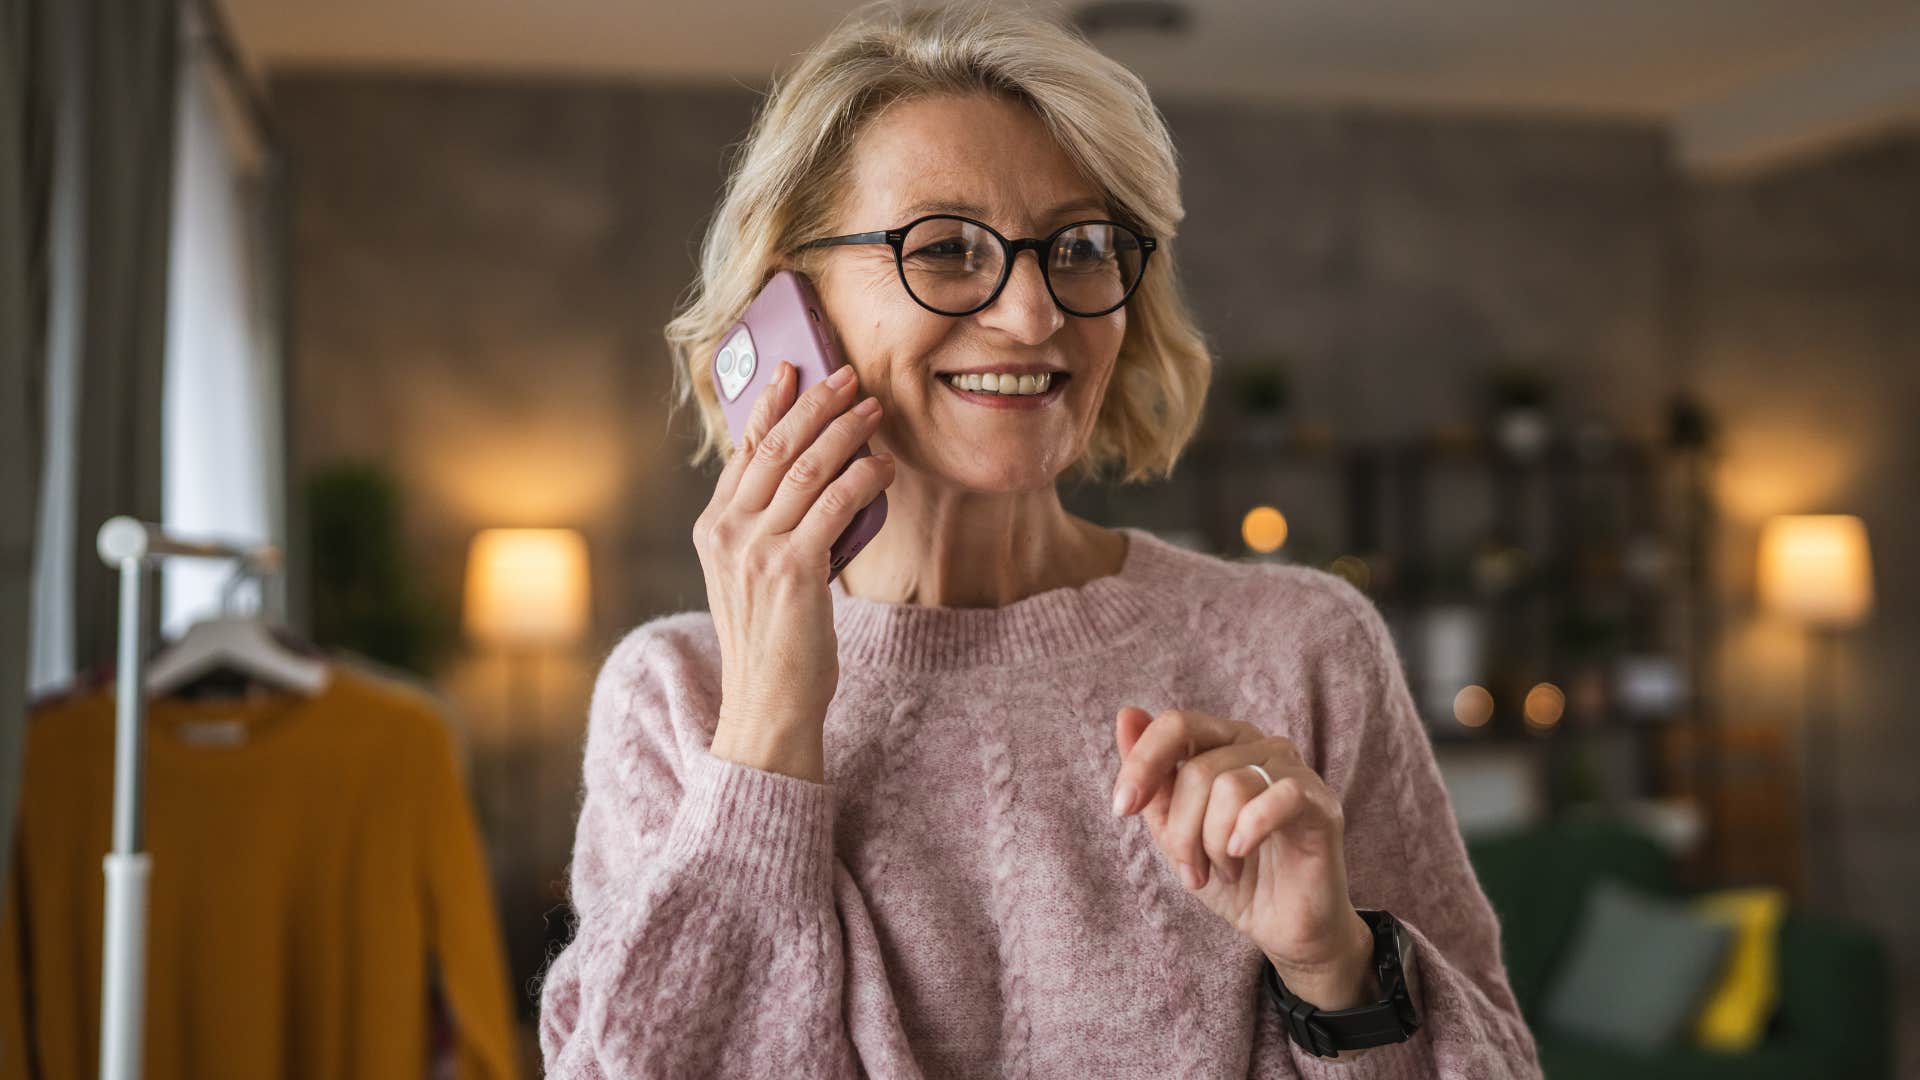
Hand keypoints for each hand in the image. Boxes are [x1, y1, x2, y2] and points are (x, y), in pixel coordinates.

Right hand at [694, 360, 894, 781]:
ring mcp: (756, 550)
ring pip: (806, 468)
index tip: (792, 368)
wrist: (767, 705)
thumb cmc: (771, 643)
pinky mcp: (793, 570)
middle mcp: (726, 532)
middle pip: (775, 447)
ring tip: (874, 408)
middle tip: (848, 375)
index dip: (768, 404)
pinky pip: (834, 505)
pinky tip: (883, 466)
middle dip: (814, 403)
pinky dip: (863, 478)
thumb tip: (817, 478)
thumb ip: (769, 529)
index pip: (742, 450)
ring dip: (845, 431)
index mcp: (712, 529)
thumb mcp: (754, 576)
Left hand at [1111, 706, 1375, 1008]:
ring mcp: (1293, 770)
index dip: (1143, 763)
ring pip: (1231, 786)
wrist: (1283, 927)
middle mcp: (1259, 745)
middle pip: (1198, 768)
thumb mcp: (1175, 831)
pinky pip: (1277, 797)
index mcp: (1222, 744)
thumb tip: (1127, 715)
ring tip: (1224, 872)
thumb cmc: (1231, 876)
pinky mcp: (1320, 801)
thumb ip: (1152, 778)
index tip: (1124, 809)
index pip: (1177, 725)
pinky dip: (1249, 831)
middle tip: (1191, 872)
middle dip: (1182, 831)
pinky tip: (1242, 854)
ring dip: (1214, 844)